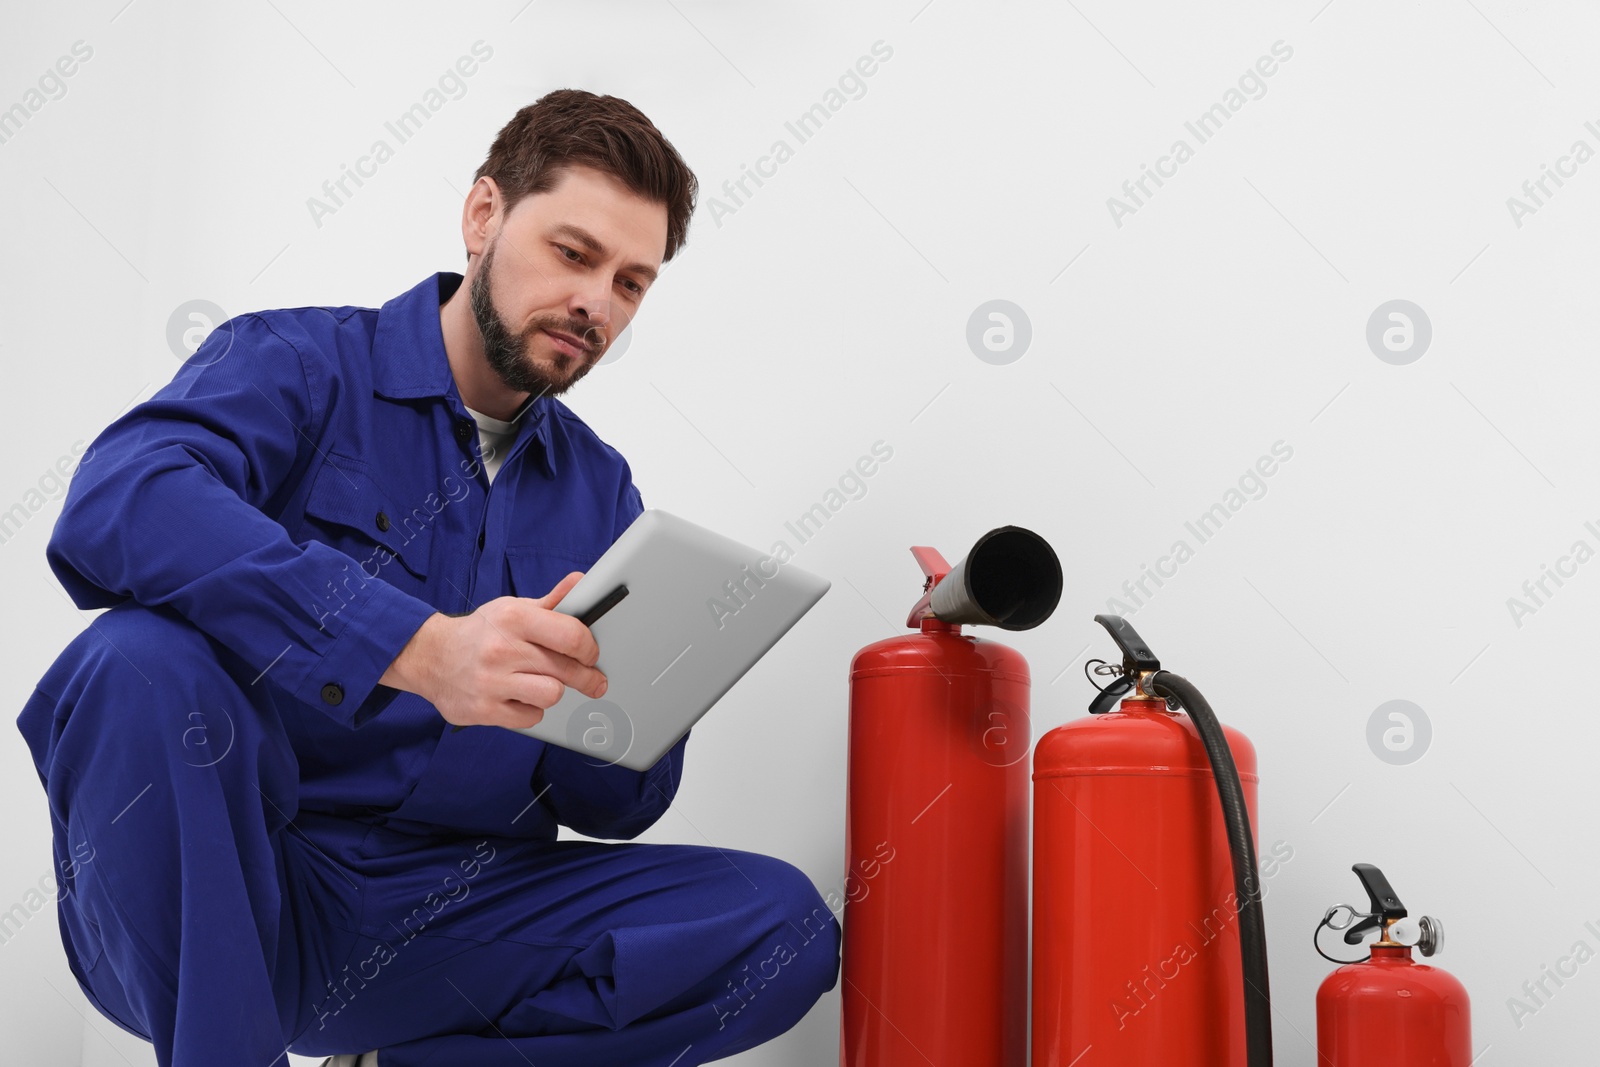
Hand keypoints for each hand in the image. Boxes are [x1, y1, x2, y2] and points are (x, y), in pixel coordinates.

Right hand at [380, 571, 607, 728]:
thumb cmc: (479, 633)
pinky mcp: (483, 710)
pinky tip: (520, 696)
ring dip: (552, 691)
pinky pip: (531, 717)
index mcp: (513, 618)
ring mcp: (491, 682)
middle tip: (593, 680)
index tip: (591, 654)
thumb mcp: (511, 609)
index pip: (571, 636)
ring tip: (543, 683)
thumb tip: (580, 582)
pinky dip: (531, 709)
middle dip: (587, 677)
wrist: (430, 656)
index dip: (589, 648)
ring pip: (551, 694)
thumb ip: (550, 602)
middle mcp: (501, 649)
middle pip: (566, 669)